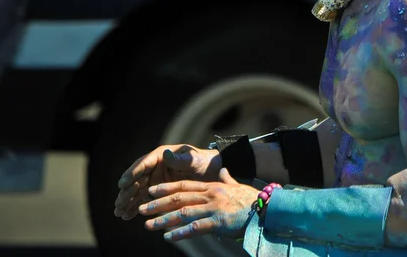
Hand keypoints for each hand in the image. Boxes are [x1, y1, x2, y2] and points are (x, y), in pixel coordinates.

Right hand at [114, 144, 221, 219]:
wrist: (211, 173)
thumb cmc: (203, 162)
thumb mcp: (193, 159)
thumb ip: (180, 159)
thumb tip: (166, 154)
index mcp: (161, 155)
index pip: (144, 163)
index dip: (132, 173)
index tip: (122, 183)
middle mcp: (155, 166)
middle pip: (137, 178)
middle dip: (127, 191)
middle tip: (119, 203)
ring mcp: (155, 179)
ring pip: (137, 190)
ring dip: (127, 201)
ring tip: (119, 212)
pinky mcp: (157, 190)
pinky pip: (143, 198)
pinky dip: (135, 206)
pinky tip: (126, 216)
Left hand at [139, 168, 256, 240]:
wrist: (264, 208)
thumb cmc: (249, 198)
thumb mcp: (235, 185)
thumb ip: (226, 178)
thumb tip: (223, 170)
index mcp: (211, 186)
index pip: (184, 185)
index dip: (165, 187)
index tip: (150, 191)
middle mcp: (210, 194)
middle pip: (179, 198)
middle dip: (158, 204)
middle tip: (142, 209)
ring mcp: (213, 208)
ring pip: (183, 213)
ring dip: (164, 219)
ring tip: (148, 225)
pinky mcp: (218, 222)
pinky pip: (196, 227)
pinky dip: (181, 232)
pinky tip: (168, 237)